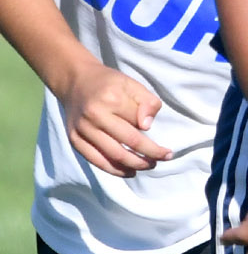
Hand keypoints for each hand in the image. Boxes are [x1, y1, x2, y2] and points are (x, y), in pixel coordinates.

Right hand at [61, 60, 170, 175]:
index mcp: (111, 99)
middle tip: (160, 161)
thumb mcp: (133, 85)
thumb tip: (146, 127)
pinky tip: (129, 171)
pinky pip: (96, 160)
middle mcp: (94, 115)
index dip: (154, 143)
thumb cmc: (110, 84)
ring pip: (112, 156)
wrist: (76, 81)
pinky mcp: (74, 139)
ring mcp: (82, 128)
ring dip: (133, 166)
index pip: (139, 127)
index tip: (168, 152)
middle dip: (148, 157)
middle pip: (127, 144)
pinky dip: (114, 170)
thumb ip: (147, 103)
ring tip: (147, 166)